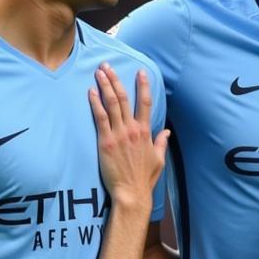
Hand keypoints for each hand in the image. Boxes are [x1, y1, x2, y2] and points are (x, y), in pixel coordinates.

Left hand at [89, 64, 167, 205]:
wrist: (132, 192)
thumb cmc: (144, 178)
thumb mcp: (159, 160)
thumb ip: (161, 143)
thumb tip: (167, 132)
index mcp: (146, 132)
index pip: (145, 103)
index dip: (143, 86)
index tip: (140, 72)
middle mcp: (133, 129)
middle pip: (124, 98)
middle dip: (116, 79)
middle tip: (107, 66)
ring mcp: (119, 134)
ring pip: (112, 104)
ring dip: (105, 85)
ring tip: (99, 72)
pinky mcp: (106, 142)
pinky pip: (100, 118)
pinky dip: (95, 103)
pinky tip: (91, 92)